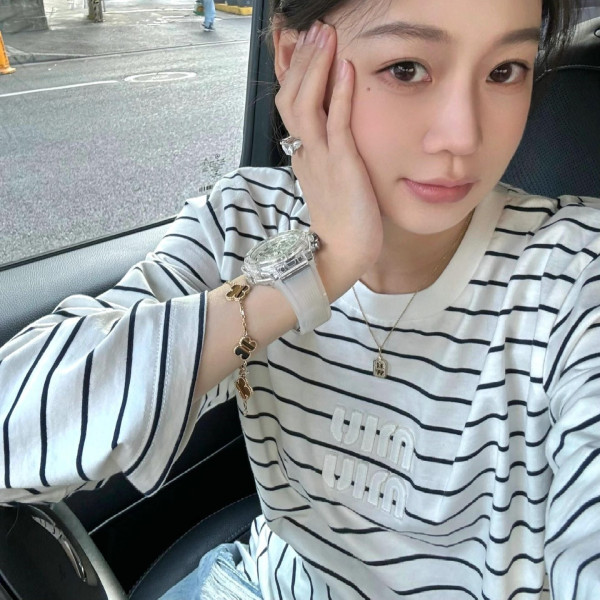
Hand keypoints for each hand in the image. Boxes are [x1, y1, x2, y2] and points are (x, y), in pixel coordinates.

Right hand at [275, 21, 382, 300]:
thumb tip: (329, 132)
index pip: (292, 104)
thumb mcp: (328, 180)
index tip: (298, 44)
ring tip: (325, 35)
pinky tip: (346, 67)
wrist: (340, 255)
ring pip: (306, 104)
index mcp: (303, 154)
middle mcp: (305, 152)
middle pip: (291, 97)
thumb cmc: (341, 221)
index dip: (293, 72)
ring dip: (315, 67)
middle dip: (302, 60)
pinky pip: (338, 123)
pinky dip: (340, 93)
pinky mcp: (341, 167)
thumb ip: (325, 154)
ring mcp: (320, 159)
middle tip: (314, 29)